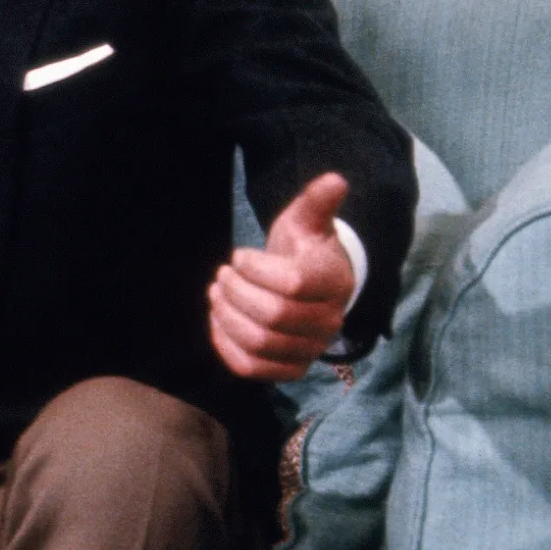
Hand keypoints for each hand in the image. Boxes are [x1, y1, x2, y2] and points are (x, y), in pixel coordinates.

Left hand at [207, 171, 355, 383]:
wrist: (309, 284)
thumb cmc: (303, 248)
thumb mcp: (307, 221)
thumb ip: (317, 202)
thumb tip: (334, 181)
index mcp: (334, 283)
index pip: (292, 284)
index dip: (255, 269)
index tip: (239, 255)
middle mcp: (329, 321)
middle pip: (272, 316)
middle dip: (236, 292)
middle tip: (221, 275)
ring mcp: (310, 348)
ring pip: (260, 344)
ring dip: (227, 317)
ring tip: (216, 294)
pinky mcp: (290, 368)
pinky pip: (253, 368)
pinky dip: (226, 347)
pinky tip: (218, 320)